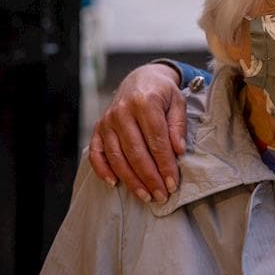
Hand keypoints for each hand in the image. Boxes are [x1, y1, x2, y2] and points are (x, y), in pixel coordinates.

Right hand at [89, 63, 186, 202]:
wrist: (140, 79)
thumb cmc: (162, 93)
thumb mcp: (178, 102)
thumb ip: (178, 125)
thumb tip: (178, 151)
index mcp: (145, 102)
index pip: (156, 139)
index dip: (165, 164)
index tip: (173, 183)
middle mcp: (122, 112)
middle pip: (135, 151)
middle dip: (149, 177)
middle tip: (161, 195)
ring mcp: (107, 121)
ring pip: (117, 156)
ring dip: (130, 179)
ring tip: (145, 195)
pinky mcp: (98, 128)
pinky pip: (96, 153)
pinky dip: (103, 170)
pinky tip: (114, 183)